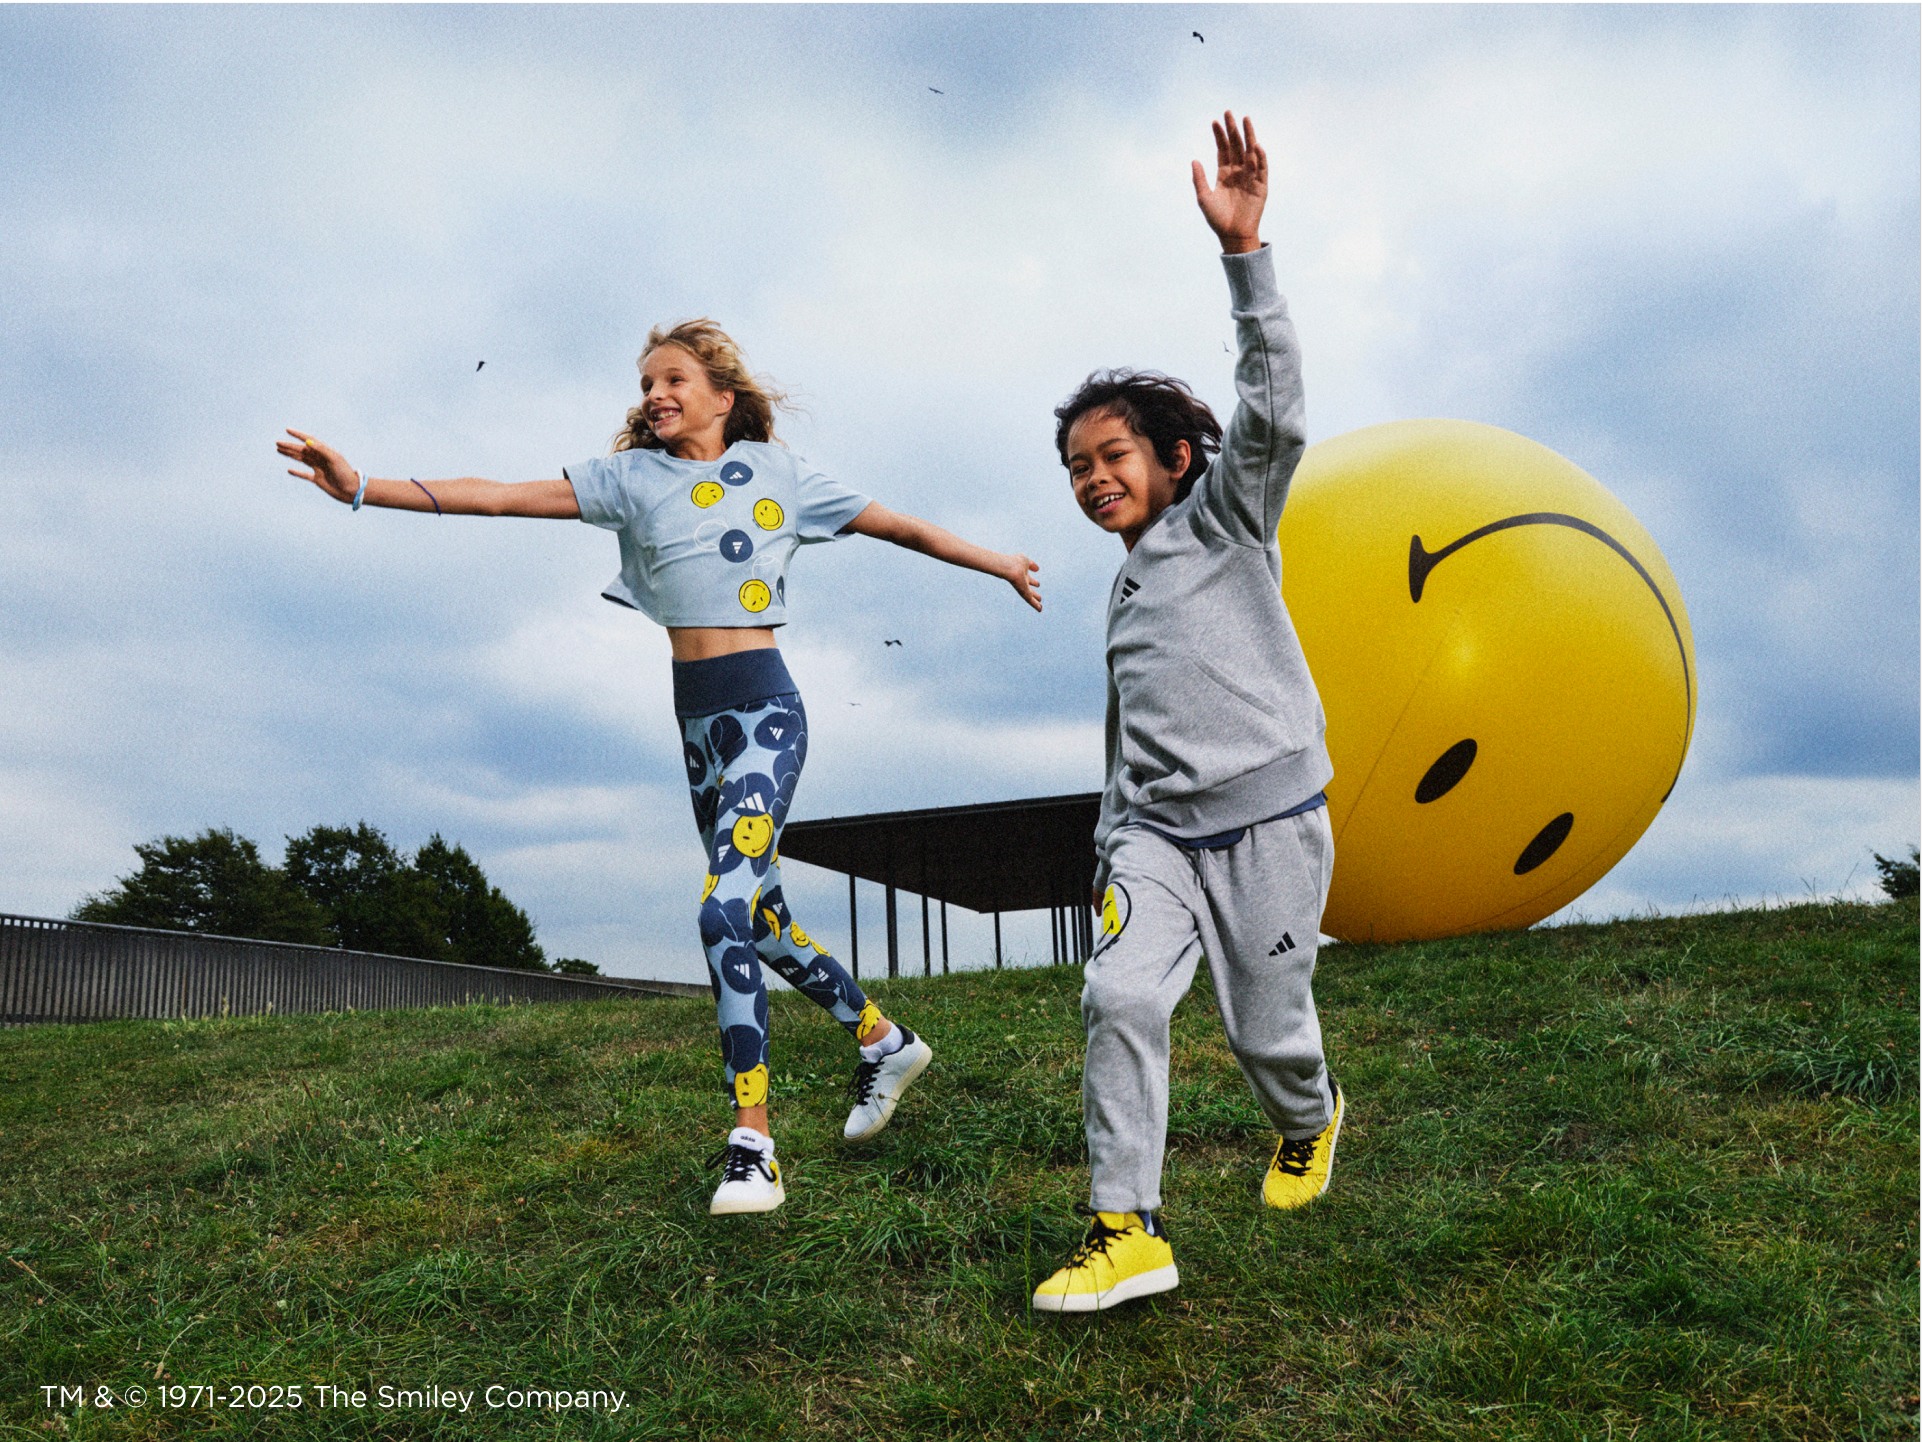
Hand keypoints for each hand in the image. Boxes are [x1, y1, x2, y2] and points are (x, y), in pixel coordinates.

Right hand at [277, 429, 360, 503]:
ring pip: (301, 460)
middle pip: (302, 450)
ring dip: (291, 455)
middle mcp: (321, 459)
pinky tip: (289, 470)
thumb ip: (321, 450)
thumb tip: (308, 442)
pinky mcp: (318, 479)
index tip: (287, 430)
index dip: (298, 435)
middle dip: (290, 446)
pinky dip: (297, 472)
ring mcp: (319, 469)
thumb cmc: (345, 473)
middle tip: (277, 443)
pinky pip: (305, 475)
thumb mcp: (334, 459)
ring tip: (279, 450)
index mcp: (325, 452)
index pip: (309, 440)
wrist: (351, 490)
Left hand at [1002, 553, 1042, 611]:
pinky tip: (1040, 609)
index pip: (1029, 579)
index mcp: (1023, 574)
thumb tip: (1037, 569)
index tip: (1038, 585)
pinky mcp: (1023, 594)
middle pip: (1029, 589)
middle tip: (1040, 598)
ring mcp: (1023, 588)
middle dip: (1034, 594)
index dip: (1033, 582)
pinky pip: (1030, 601)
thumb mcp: (1025, 561)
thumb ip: (1031, 564)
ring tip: (1040, 607)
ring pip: (1030, 597)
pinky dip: (1035, 605)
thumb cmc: (1015, 562)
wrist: (1010, 568)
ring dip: (1035, 602)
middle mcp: (1022, 582)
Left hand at [1192, 110, 1266, 253]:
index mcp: (1224, 174)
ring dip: (1249, 136)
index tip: (1215, 121)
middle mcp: (1238, 172)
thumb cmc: (1217, 219)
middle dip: (1233, 129)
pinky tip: (1255, 145)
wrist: (1233, 236)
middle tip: (1229, 112)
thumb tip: (1194, 160)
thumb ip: (1199, 179)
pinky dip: (1260, 157)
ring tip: (1245, 120)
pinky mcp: (1261, 186)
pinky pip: (1262, 168)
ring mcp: (1250, 177)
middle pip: (1236, 146)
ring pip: (1250, 152)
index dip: (1219, 135)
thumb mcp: (1204, 198)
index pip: (1223, 149)